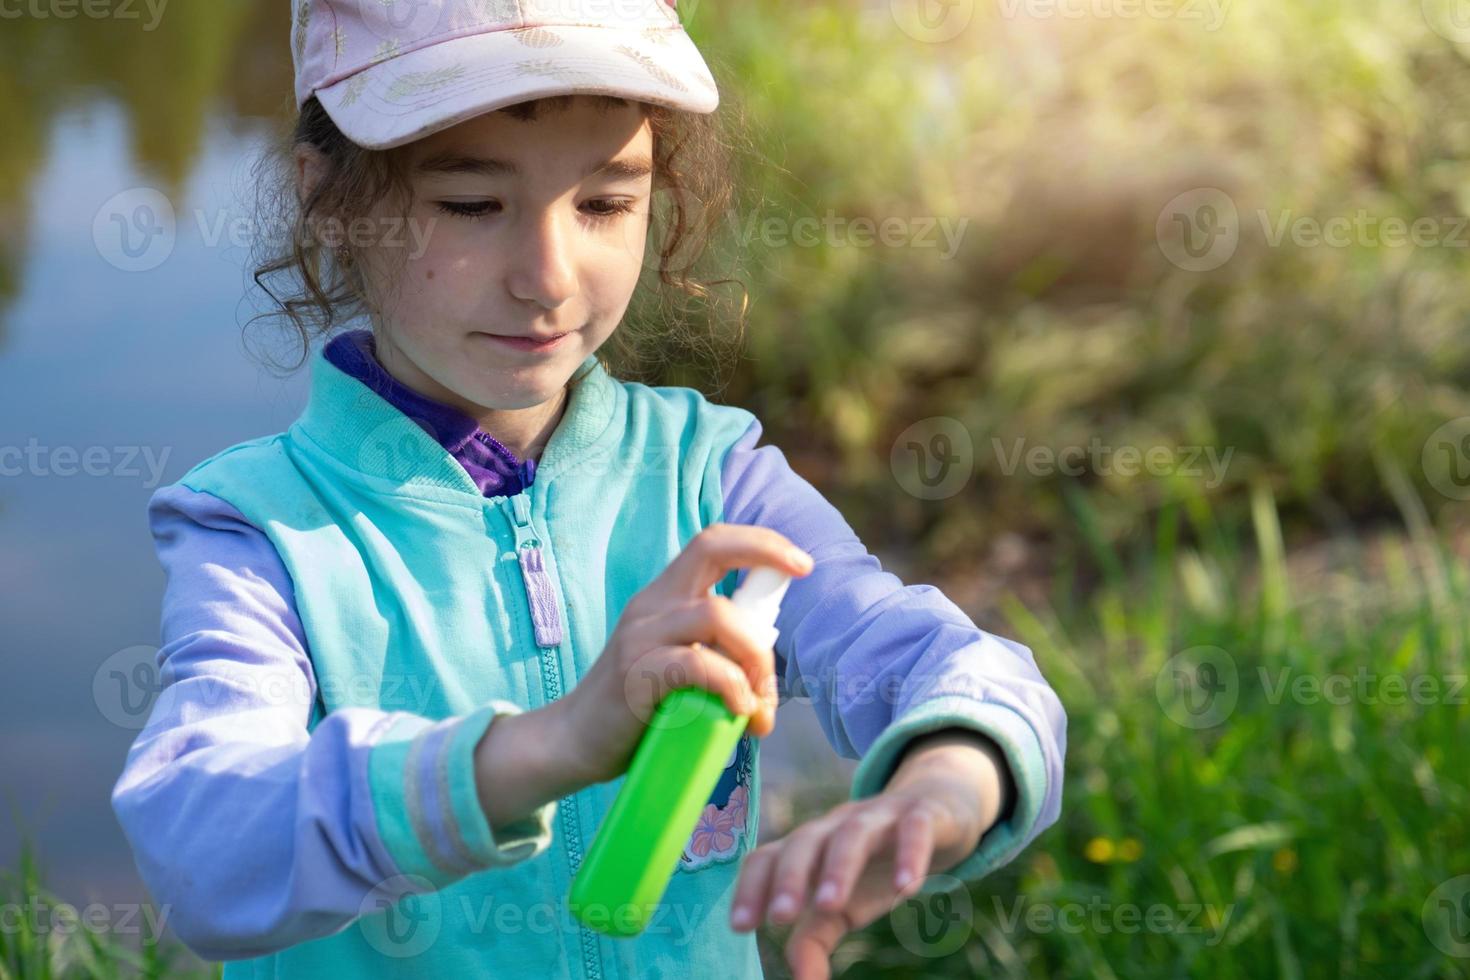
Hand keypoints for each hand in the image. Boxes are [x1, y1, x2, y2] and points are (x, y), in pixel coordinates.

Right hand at [561, 523, 813, 785]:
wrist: (575, 742)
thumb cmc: (640, 706)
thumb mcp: (680, 667)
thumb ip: (717, 656)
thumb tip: (769, 679)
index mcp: (665, 595)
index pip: (712, 542)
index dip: (760, 542)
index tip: (802, 563)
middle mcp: (652, 604)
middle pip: (711, 550)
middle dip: (766, 562)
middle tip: (789, 622)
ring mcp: (640, 636)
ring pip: (716, 616)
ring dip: (755, 658)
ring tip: (759, 702)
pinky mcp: (635, 674)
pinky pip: (696, 665)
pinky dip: (731, 686)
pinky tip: (738, 711)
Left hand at [729, 732, 1010, 979]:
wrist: (938, 814)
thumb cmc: (877, 866)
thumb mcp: (845, 906)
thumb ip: (814, 939)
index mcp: (809, 846)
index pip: (768, 857)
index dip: (751, 888)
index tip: (740, 926)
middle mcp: (836, 825)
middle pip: (805, 840)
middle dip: (790, 878)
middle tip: (779, 917)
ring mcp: (879, 815)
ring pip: (853, 833)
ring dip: (839, 867)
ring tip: (831, 906)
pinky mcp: (922, 814)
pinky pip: (914, 828)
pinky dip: (909, 855)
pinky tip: (907, 889)